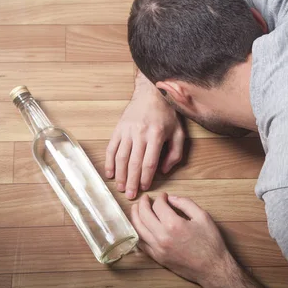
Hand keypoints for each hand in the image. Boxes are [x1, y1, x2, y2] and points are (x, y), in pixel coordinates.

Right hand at [105, 85, 184, 199]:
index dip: (146, 178)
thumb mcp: (178, 132)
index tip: (145, 188)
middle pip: (134, 163)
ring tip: (121, 187)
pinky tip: (110, 173)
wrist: (151, 92)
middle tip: (130, 195)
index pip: (149, 163)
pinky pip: (112, 148)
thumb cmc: (167, 113)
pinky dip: (109, 162)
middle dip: (132, 181)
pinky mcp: (119, 128)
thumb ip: (175, 153)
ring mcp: (127, 131)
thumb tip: (163, 170)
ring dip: (120, 175)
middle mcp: (140, 134)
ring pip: (121, 157)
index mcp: (156, 135)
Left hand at [131, 193, 237, 285]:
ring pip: (139, 230)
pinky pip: (142, 244)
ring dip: (135, 217)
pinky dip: (138, 233)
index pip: (158, 206)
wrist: (212, 268)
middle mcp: (162, 237)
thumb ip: (185, 203)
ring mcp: (158, 249)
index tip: (164, 196)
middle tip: (145, 198)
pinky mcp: (158, 258)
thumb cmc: (210, 243)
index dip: (160, 197)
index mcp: (174, 225)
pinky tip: (139, 226)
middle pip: (144, 215)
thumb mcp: (202, 216)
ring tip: (136, 209)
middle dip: (142, 203)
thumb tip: (171, 198)